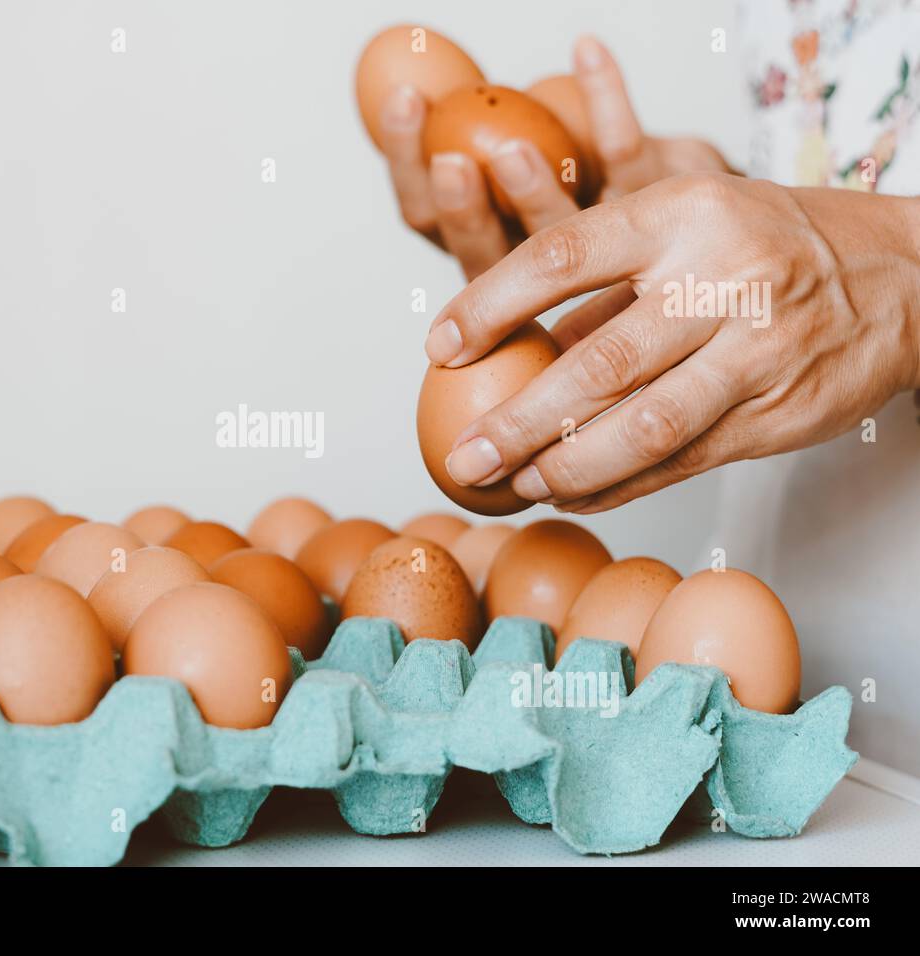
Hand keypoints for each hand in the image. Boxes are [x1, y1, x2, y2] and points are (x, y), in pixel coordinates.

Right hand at [377, 36, 730, 279]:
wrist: (675, 212)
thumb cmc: (575, 178)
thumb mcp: (502, 169)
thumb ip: (460, 143)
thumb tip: (411, 83)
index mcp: (480, 249)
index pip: (426, 218)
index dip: (407, 162)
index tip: (405, 99)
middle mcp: (528, 269)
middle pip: (483, 252)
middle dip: (463, 208)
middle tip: (451, 165)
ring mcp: (592, 250)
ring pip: (557, 232)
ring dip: (534, 190)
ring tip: (515, 149)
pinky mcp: (651, 213)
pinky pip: (624, 158)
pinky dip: (607, 99)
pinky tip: (587, 50)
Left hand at [428, 173, 919, 512]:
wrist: (899, 277)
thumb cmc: (763, 245)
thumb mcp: (683, 226)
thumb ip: (601, 286)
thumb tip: (502, 350)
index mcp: (681, 213)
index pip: (563, 256)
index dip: (491, 304)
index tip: (439, 349)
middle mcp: (722, 279)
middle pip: (599, 362)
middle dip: (518, 421)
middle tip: (464, 459)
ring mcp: (757, 351)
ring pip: (644, 426)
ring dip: (566, 468)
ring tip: (513, 485)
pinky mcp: (778, 413)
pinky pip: (681, 461)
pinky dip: (617, 486)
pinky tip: (570, 495)